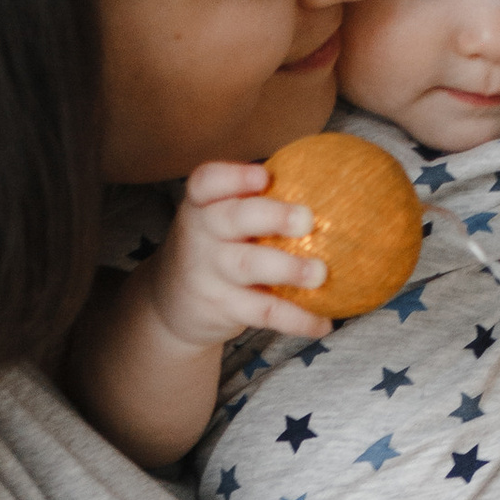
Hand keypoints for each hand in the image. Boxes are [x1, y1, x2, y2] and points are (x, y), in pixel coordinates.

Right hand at [143, 160, 330, 354]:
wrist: (171, 303)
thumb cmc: (214, 248)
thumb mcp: (217, 220)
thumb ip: (255, 203)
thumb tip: (328, 191)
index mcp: (204, 204)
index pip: (207, 182)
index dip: (233, 177)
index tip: (263, 176)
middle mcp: (202, 234)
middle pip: (233, 219)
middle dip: (272, 216)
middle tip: (307, 220)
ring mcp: (210, 272)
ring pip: (248, 266)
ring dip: (287, 269)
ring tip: (319, 273)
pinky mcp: (222, 307)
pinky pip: (263, 312)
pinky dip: (296, 319)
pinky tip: (323, 324)